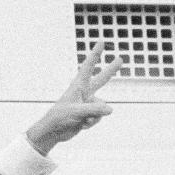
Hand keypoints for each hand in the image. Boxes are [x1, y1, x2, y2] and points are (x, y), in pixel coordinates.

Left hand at [26, 40, 123, 154]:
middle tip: (120, 60)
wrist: (53, 133)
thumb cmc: (59, 118)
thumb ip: (94, 109)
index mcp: (78, 86)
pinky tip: (81, 125)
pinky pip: (98, 117)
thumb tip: (110, 110)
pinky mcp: (89, 115)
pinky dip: (92, 123)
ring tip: (81, 120)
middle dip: (110, 70)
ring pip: (102, 107)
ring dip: (93, 116)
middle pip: (101, 80)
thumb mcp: (77, 112)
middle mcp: (84, 93)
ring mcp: (87, 104)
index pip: (88, 67)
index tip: (101, 42)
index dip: (95, 54)